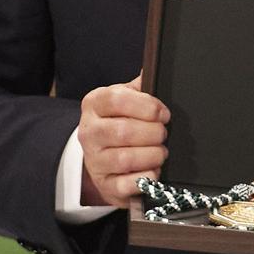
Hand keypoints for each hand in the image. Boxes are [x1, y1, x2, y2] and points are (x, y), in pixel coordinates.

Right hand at [77, 76, 168, 206]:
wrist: (102, 157)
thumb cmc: (119, 122)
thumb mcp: (125, 99)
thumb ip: (139, 87)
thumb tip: (154, 68)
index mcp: (94, 104)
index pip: (117, 99)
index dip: (147, 106)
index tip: (164, 113)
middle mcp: (89, 132)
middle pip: (123, 131)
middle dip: (153, 133)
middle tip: (163, 134)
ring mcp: (94, 160)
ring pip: (125, 159)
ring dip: (152, 155)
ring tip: (161, 152)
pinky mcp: (105, 184)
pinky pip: (126, 184)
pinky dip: (146, 178)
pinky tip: (153, 171)